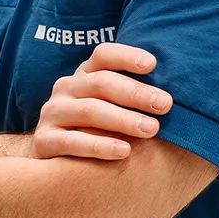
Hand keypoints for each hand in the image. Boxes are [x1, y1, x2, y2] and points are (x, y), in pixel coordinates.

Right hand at [33, 42, 171, 160]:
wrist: (50, 162)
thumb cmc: (95, 130)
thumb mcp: (110, 108)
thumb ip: (134, 99)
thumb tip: (175, 97)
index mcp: (84, 75)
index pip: (103, 55)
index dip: (127, 56)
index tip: (153, 64)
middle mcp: (66, 89)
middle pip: (101, 83)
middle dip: (135, 93)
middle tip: (165, 104)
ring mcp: (52, 114)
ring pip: (89, 111)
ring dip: (122, 119)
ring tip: (151, 129)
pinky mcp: (43, 141)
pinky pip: (71, 142)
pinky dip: (99, 145)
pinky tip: (124, 151)